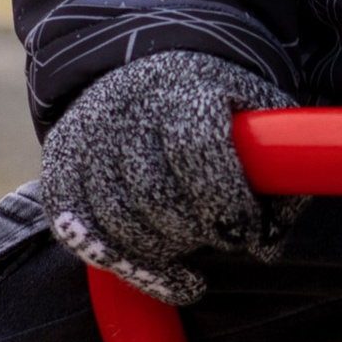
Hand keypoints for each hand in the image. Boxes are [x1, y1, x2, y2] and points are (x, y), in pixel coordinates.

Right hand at [42, 53, 300, 304]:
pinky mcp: (59, 165)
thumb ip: (282, 169)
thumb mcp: (261, 114)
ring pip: (117, 220)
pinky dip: (123, 265)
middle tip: (222, 241)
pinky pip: (80, 232)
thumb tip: (265, 243)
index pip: (196, 149)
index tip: (247, 233)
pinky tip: (161, 274)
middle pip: (154, 195)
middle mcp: (126, 107)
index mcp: (183, 87)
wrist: (146, 66)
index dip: (225, 202)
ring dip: (162, 256)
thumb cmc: (217, 103)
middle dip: (196, 234)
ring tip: (194, 264)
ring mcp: (86, 135)